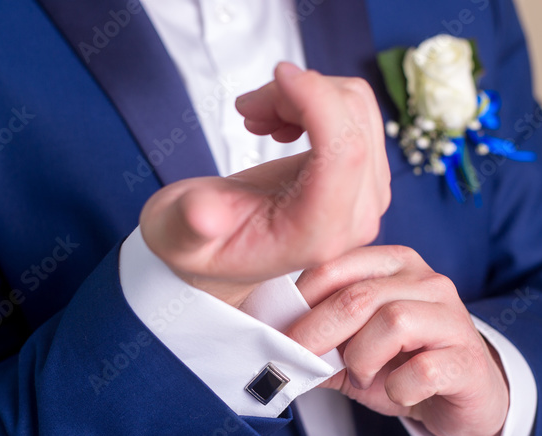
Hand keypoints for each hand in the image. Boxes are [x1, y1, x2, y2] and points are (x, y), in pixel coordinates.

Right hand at [139, 62, 390, 306]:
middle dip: (298, 96)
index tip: (278, 76)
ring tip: (258, 118)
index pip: (345, 154)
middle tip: (247, 110)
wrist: (219, 253)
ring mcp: (364, 194)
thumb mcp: (177, 238)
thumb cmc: (198, 243)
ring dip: (303, 96)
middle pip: (354, 123)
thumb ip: (190, 226)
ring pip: (356, 108)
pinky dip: (314, 101)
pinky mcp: (363, 173)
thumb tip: (204, 215)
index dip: (319, 103)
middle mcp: (353, 217)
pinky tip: (280, 124)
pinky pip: (355, 112)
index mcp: (314, 236)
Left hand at [285, 246, 509, 435]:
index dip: (298, 301)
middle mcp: (427, 281)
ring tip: (362, 376)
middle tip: (294, 359)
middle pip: (358, 296)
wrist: (467, 399)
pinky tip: (400, 392)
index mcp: (393, 265)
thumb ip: (318, 342)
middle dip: (316, 332)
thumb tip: (269, 345)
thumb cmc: (407, 367)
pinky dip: (400, 388)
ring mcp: (452, 317)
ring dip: (362, 359)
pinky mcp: (467, 358)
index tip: (273, 330)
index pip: (335, 267)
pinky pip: (424, 369)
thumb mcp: (354, 351)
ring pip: (392, 322)